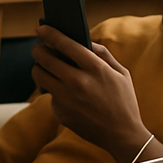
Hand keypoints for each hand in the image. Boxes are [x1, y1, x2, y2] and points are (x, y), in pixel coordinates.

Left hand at [31, 25, 162, 162]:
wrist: (122, 135)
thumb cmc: (123, 101)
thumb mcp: (121, 72)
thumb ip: (102, 53)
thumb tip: (83, 40)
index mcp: (95, 68)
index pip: (65, 44)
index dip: (50, 33)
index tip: (41, 27)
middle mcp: (77, 82)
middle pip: (44, 58)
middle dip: (38, 49)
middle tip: (39, 48)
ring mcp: (66, 98)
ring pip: (39, 75)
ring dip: (40, 68)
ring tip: (46, 67)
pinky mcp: (60, 112)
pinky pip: (49, 94)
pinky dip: (53, 90)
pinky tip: (64, 91)